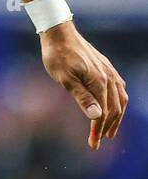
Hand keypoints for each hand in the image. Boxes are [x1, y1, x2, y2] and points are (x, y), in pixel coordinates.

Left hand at [40, 20, 127, 149]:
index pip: (104, 113)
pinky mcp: (105, 66)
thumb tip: (97, 116)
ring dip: (116, 116)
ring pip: (120, 98)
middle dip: (108, 127)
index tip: (93, 145)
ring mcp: (109, 70)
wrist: (58, 33)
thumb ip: (82, 98)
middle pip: (115, 108)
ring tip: (109, 129)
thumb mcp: (65, 79)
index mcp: (99, 82)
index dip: (98, 130)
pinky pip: (119, 87)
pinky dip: (118, 101)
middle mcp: (108, 77)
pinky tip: (113, 105)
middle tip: (98, 141)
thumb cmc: (57, 56)